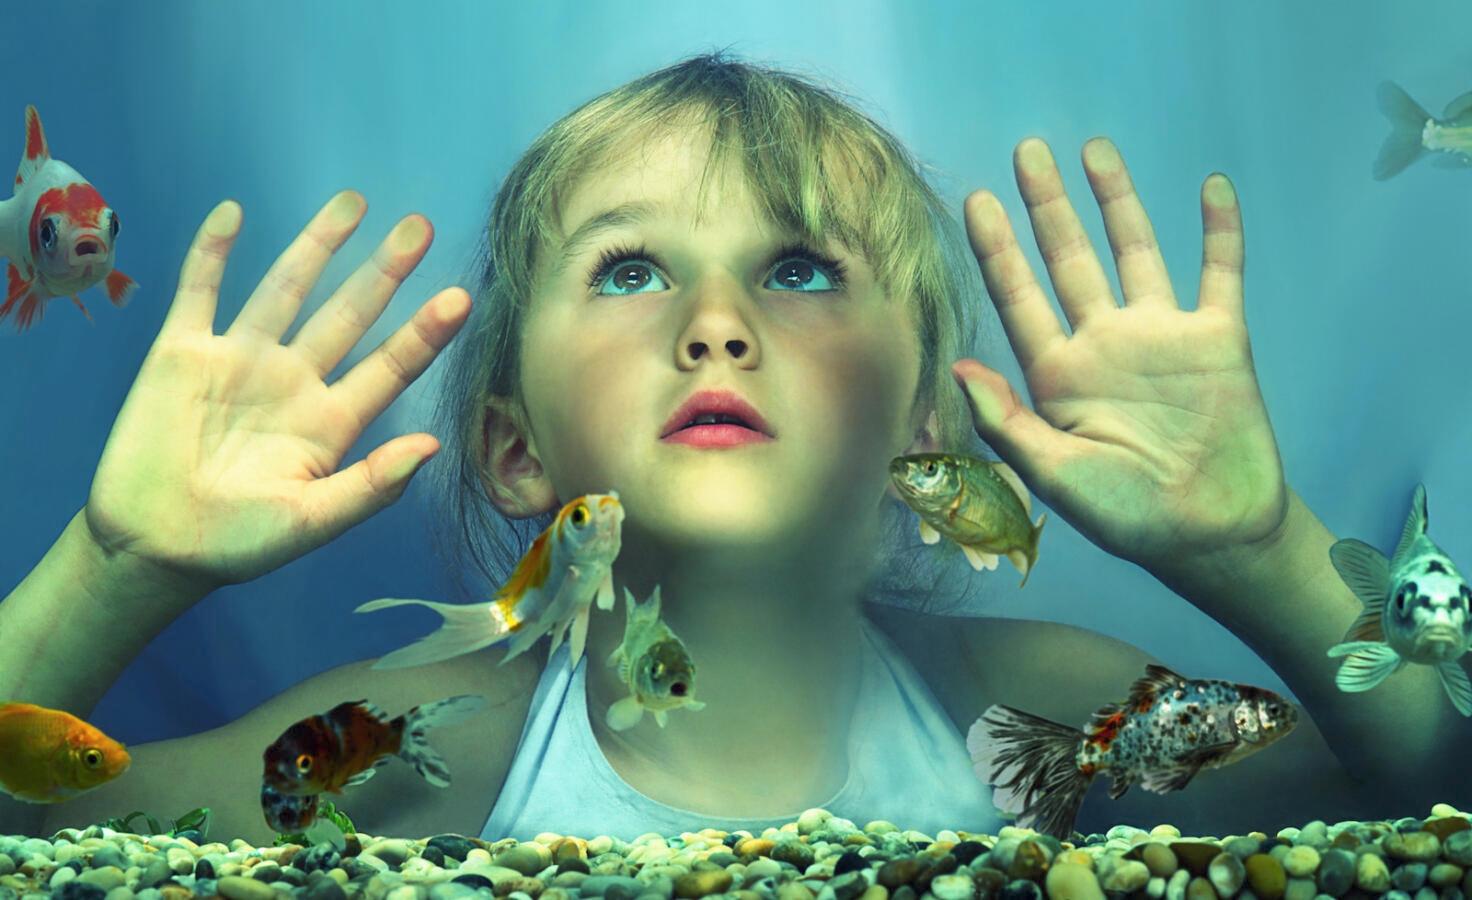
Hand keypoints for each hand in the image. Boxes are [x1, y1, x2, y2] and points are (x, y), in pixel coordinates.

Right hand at [84, 191, 470, 590]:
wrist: (153, 549)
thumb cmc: (239, 543)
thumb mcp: (312, 521)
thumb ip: (371, 486)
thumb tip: (432, 447)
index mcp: (332, 421)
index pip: (390, 367)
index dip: (424, 333)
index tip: (461, 298)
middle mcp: (294, 381)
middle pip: (348, 315)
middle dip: (384, 272)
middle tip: (420, 227)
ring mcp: (240, 361)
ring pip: (286, 289)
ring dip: (316, 245)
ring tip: (354, 202)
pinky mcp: (182, 353)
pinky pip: (200, 291)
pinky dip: (213, 253)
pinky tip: (233, 213)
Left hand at [953, 138, 1286, 569]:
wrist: (1212, 535)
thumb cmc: (1126, 516)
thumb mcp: (1054, 475)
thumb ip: (1008, 422)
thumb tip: (958, 365)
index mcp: (1057, 375)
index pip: (1019, 298)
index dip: (997, 249)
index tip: (975, 200)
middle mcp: (1104, 345)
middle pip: (1069, 259)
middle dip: (1046, 206)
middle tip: (1026, 151)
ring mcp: (1161, 338)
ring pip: (1134, 251)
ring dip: (1116, 200)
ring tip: (1093, 148)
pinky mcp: (1219, 340)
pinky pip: (1220, 272)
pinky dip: (1220, 230)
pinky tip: (1212, 185)